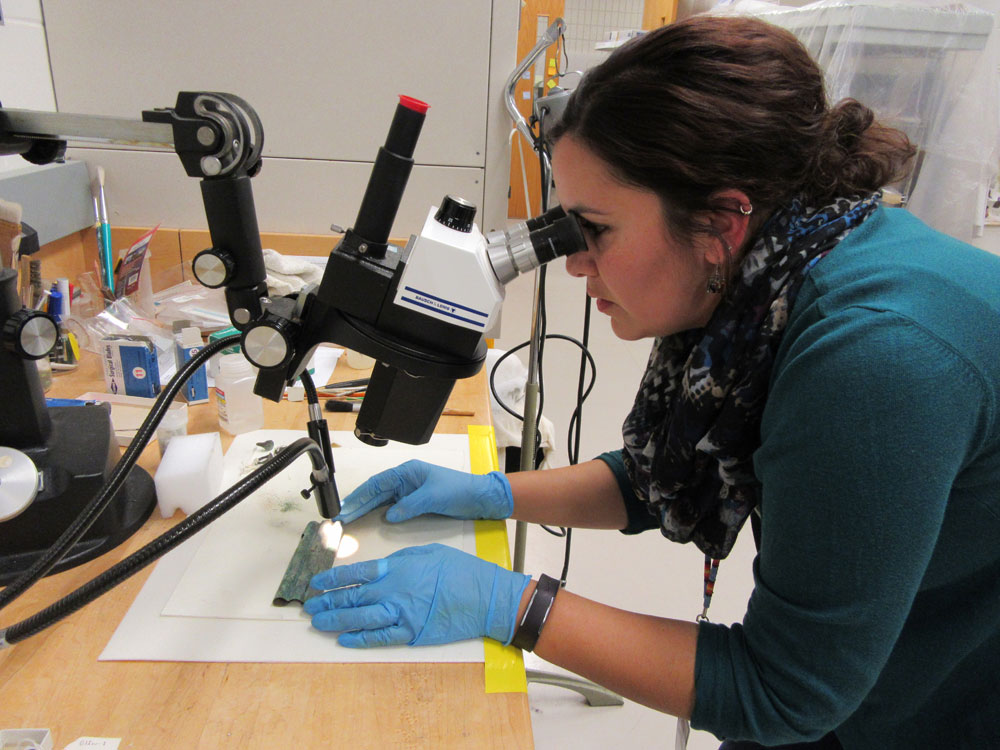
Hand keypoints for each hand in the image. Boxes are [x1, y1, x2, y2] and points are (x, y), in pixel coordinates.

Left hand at [304, 543, 529, 647]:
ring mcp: (401, 614)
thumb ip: (400, 561)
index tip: (317, 583)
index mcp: (397, 569)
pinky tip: (344, 639)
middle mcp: (394, 592)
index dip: (333, 579)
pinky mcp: (411, 633)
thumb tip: (382, 567)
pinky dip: (360, 639)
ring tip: (317, 623)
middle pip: (352, 597)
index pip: (356, 573)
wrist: (483, 596)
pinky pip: (379, 638)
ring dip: (336, 621)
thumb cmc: (460, 570)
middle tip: (309, 606)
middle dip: (327, 602)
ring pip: (360, 619)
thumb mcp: (427, 552)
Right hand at [333, 460, 512, 524]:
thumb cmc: (459, 490)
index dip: (359, 496)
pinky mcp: (413, 502)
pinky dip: (378, 514)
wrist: (480, 498)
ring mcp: (408, 491)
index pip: (377, 483)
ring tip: (348, 521)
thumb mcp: (433, 497)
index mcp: (408, 472)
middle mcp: (405, 480)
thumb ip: (409, 506)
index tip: (345, 509)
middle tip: (340, 518)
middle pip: (375, 492)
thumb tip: (389, 516)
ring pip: (381, 500)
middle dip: (357, 504)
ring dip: (364, 510)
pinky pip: (391, 507)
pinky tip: (369, 521)